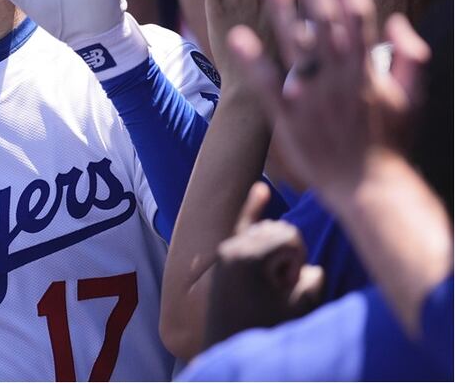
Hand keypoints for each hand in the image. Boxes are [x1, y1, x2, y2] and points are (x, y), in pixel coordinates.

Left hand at [204, 182, 323, 348]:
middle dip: (287, 256)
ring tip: (267, 286)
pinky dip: (253, 207)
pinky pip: (242, 226)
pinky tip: (261, 189)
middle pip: (278, 228)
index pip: (290, 234)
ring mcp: (227, 250)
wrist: (228, 348)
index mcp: (247, 255)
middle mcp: (232, 245)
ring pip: (267, 232)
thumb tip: (307, 264)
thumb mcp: (300, 306)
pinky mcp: (227, 258)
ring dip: (277, 253)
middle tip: (275, 288)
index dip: (296, 261)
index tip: (283, 287)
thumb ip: (312, 277)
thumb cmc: (266, 330)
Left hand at [227, 0, 431, 200]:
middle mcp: (340, 78)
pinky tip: (237, 35)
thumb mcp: (412, 97)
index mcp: (368, 70)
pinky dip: (254, 60)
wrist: (368, 188)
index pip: (358, 15)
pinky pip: (268, 85)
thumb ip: (408, 57)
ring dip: (282, 8)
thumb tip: (397, 22)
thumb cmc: (390, 142)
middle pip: (325, 19)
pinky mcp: (288, 118)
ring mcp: (313, 97)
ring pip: (297, 44)